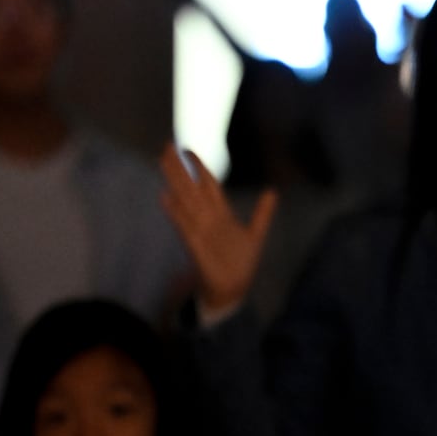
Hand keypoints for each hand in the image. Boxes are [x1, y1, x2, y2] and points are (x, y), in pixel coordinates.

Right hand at [159, 144, 276, 312]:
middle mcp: (208, 218)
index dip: (199, 167)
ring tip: (163, 162)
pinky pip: (184, 226)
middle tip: (166, 146)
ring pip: (186, 200)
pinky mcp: (196, 246)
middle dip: (180, 167)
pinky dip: (176, 212)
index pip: (208, 184)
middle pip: (192, 187)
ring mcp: (201, 230)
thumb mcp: (255, 234)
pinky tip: (166, 197)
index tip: (187, 149)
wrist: (233, 289)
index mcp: (221, 214)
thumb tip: (273, 191)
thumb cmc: (239, 262)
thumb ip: (262, 213)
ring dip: (175, 182)